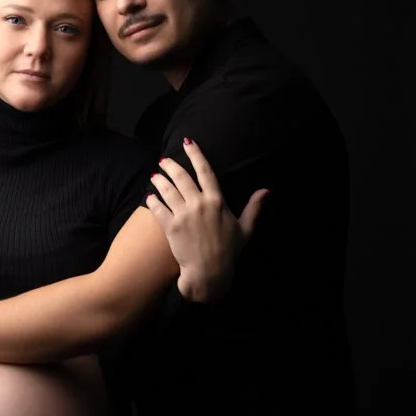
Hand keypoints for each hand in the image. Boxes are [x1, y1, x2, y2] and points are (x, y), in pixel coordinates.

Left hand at [146, 137, 268, 301]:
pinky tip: (149, 196)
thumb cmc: (229, 252)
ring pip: (167, 190)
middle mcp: (199, 204)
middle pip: (182, 177)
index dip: (196, 154)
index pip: (205, 170)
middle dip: (171, 165)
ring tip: (155, 176)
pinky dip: (152, 200)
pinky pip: (158, 208)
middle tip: (164, 160)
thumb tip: (266, 191)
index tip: (188, 142)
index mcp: (217, 201)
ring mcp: (183, 215)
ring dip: (159, 180)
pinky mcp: (170, 227)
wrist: (210, 273)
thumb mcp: (245, 228)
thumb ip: (254, 208)